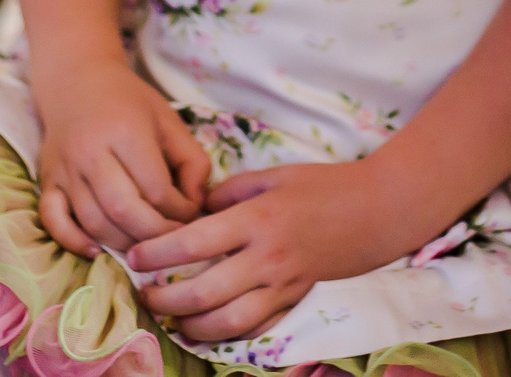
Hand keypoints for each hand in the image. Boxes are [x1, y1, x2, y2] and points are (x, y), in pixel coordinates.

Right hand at [31, 57, 209, 258]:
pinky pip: (53, 221)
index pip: (157, 189)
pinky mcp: (46, 181)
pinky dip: (73, 242)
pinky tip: (98, 251)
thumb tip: (197, 203)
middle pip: (124, 210)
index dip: (180, 212)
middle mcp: (90, 152)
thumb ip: (193, 161)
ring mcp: (64, 169)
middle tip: (174, 239)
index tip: (191, 213)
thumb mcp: (169, 120)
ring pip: (93, 222)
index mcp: (125, 131)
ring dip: (124, 244)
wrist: (76, 81)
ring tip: (147, 246)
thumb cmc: (129, 103)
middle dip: (156, 235)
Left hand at [130, 160, 408, 342]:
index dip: (156, 253)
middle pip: (203, 291)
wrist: (377, 210)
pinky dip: (227, 334)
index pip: (193, 243)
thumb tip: (194, 209)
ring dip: (191, 326)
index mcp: (257, 219)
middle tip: (144, 293)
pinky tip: (207, 329)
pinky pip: (257, 329)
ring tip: (171, 318)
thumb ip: (229, 193)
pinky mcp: (296, 301)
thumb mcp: (273, 176)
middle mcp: (267, 257)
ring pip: (227, 322)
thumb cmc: (323, 185)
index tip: (134, 255)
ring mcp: (284, 285)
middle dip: (164, 298)